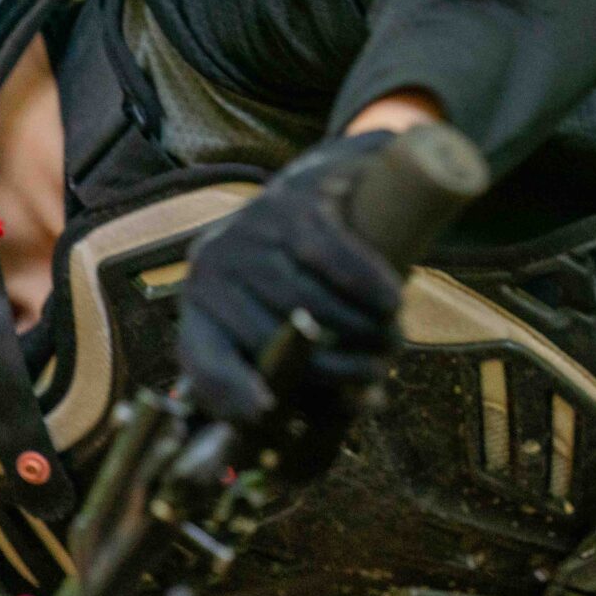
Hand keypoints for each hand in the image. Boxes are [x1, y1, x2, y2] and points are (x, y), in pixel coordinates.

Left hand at [178, 132, 406, 423]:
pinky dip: (368, 286)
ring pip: (306, 301)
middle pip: (270, 337)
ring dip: (358, 330)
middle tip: (378, 374)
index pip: (203, 360)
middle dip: (333, 367)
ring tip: (393, 339)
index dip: (229, 393)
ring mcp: (249, 230)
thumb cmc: (312, 271)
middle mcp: (213, 265)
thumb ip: (319, 371)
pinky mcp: (292, 200)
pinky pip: (332, 257)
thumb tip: (365, 405)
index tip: (266, 413)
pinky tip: (392, 301)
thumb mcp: (300, 322)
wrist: (336, 182)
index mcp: (202, 308)